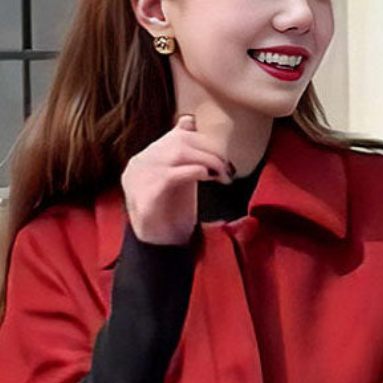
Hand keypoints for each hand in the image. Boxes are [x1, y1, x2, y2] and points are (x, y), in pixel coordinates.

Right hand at [120, 114, 235, 245]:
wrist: (159, 247)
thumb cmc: (171, 214)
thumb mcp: (181, 179)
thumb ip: (185, 155)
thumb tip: (188, 120)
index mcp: (147, 158)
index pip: (177, 138)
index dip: (204, 143)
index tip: (224, 156)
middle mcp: (140, 164)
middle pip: (178, 143)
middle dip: (209, 152)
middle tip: (227, 167)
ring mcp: (139, 178)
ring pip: (175, 154)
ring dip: (205, 160)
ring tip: (221, 173)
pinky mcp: (144, 196)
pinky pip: (169, 175)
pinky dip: (191, 171)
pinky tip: (206, 176)